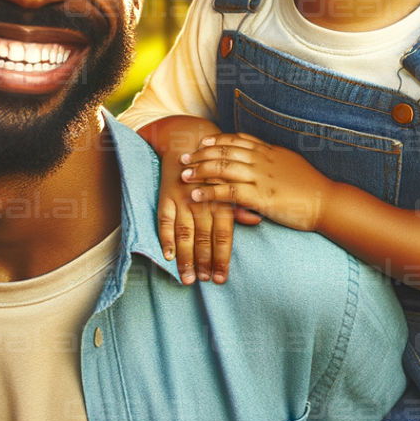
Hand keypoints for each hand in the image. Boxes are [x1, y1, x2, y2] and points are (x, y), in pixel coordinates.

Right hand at [157, 147, 258, 283]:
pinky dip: (165, 237)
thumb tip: (256, 221)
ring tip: (187, 277)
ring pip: (184, 232)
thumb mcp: (232, 182)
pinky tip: (168, 256)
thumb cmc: (216, 168)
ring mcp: (182, 198)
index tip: (220, 278)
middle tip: (203, 282)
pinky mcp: (166, 195)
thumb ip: (241, 205)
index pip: (224, 234)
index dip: (222, 258)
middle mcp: (203, 200)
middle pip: (204, 237)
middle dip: (204, 262)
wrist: (189, 139)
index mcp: (222, 199)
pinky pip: (164, 219)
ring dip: (186, 257)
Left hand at [181, 133, 333, 232]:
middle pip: (225, 151)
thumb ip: (275, 159)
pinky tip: (196, 194)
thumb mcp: (292, 164)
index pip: (238, 140)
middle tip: (184, 158)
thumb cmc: (312, 187)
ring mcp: (261, 177)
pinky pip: (228, 192)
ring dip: (200, 170)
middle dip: (201, 154)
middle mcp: (263, 160)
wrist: (327, 202)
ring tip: (183, 175)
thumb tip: (265, 155)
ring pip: (223, 168)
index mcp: (270, 151)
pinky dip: (209, 192)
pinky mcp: (260, 197)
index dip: (218, 140)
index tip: (203, 142)